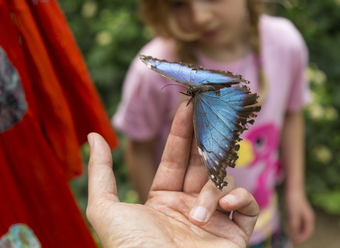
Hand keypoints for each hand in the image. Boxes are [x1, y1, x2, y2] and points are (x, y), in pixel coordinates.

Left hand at [86, 102, 258, 247]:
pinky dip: (241, 198)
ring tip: (197, 213)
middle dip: (207, 138)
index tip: (188, 105)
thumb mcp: (106, 211)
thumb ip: (100, 173)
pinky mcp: (235, 235)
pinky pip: (248, 206)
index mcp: (163, 200)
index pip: (177, 158)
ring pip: (224, 182)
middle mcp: (190, 207)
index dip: (182, 131)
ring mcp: (214, 220)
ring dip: (214, 188)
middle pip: (203, 162)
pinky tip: (225, 205)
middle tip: (211, 111)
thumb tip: (92, 136)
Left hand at [286, 190, 314, 243]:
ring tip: (290, 235)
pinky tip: (289, 228)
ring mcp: (304, 214)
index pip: (308, 232)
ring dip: (297, 232)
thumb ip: (294, 225)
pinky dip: (295, 227)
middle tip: (292, 240)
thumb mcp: (293, 214)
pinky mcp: (299, 211)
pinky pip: (298, 222)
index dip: (302, 238)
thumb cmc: (294, 201)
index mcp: (309, 218)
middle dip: (300, 236)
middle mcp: (308, 217)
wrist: (293, 188)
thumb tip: (293, 235)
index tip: (294, 242)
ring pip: (302, 227)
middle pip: (306, 230)